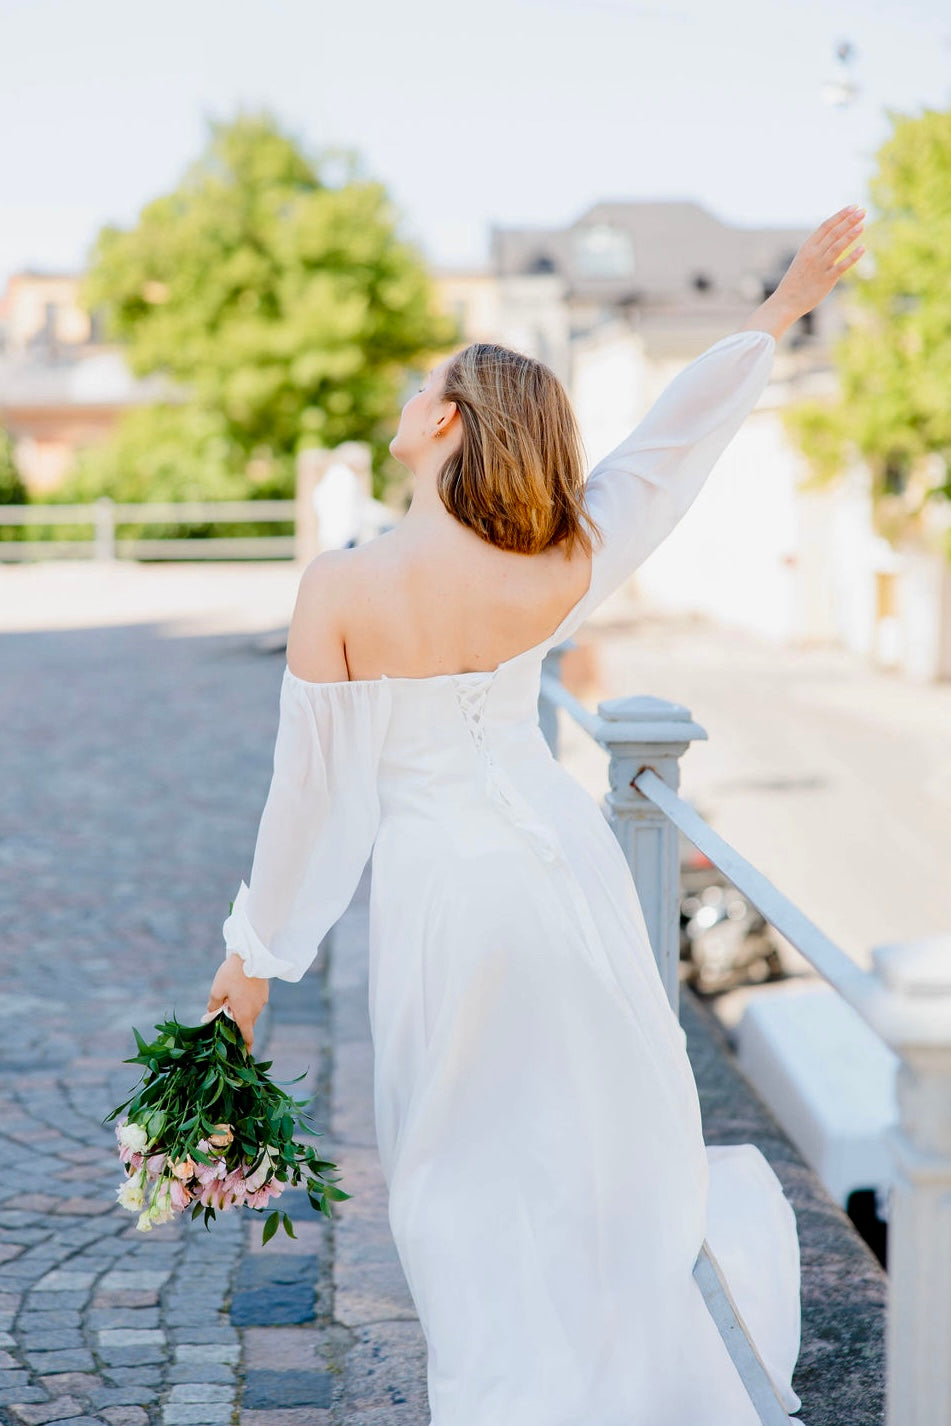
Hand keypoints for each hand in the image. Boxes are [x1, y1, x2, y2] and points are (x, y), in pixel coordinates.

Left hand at [205, 953, 268, 1051]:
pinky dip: (247, 1002)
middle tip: (225, 1017)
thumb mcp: (217, 990)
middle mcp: (256, 1010)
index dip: (246, 1048)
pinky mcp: (264, 991)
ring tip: (230, 1000)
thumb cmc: (232, 974)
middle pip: (247, 1024)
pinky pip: (255, 1002)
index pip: (248, 1037)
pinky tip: (239, 991)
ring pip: (251, 1012)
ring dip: (242, 1011)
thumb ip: (213, 1005)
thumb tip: (210, 1014)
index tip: (244, 1056)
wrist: (251, 954)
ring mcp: (262, 1001)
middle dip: (238, 1024)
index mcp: (245, 1014)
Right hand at [774, 204, 865, 320]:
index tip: (853, 207)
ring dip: (850, 234)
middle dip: (849, 221)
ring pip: (837, 246)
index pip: (826, 226)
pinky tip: (863, 248)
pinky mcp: (826, 280)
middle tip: (862, 211)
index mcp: (807, 247)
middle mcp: (814, 254)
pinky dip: (852, 257)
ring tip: (863, 224)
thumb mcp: (803, 259)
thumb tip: (832, 238)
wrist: (786, 302)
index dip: (840, 215)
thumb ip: (817, 249)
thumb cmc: (796, 281)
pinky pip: (841, 266)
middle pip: (834, 233)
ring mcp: (820, 266)